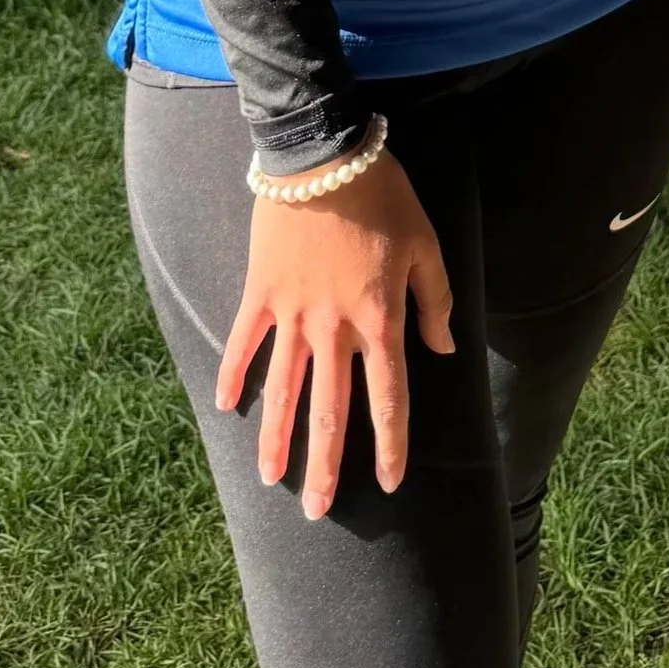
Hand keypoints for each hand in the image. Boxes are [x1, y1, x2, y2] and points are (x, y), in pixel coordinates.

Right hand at [217, 150, 454, 520]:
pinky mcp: (261, 292)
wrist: (323, 154)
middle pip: (330, 410)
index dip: (390, 444)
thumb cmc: (384, 196)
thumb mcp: (426, 244)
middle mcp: (334, 328)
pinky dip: (233, 375)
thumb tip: (442, 351)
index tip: (388, 483)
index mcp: (380, 319)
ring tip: (271, 481)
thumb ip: (436, 301)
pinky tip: (226, 408)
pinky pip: (244, 342)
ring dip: (277, 438)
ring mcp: (293, 313)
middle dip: (325, 465)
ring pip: (284, 389)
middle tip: (317, 513)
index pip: (388, 398)